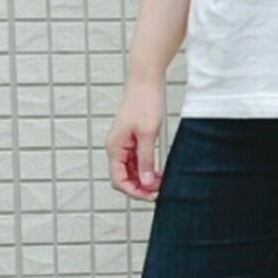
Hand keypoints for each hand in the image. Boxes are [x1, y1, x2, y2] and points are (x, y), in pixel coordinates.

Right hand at [106, 77, 165, 199]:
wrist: (146, 82)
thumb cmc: (145, 102)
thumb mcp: (148, 134)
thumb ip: (146, 159)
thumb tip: (145, 182)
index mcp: (115, 147)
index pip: (119, 180)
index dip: (134, 192)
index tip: (152, 196)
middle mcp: (115, 147)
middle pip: (123, 178)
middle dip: (140, 188)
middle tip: (159, 191)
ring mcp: (123, 144)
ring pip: (131, 171)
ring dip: (144, 180)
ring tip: (161, 182)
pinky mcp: (131, 140)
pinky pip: (136, 162)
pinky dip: (146, 169)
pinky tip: (159, 173)